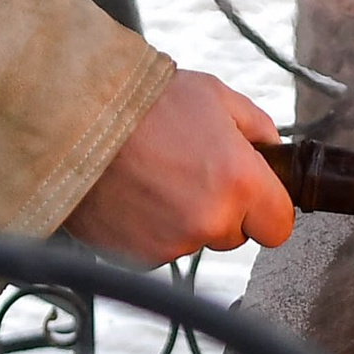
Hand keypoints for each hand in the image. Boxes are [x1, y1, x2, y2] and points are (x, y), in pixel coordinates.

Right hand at [64, 70, 294, 263]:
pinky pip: (159, 249)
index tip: (254, 197)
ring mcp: (172, 244)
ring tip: (155, 176)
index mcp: (238, 182)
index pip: (279, 226)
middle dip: (222, 209)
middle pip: (235, 235)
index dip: (267, 208)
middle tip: (191, 172)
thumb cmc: (141, 104)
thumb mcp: (214, 95)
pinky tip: (135, 194)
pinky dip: (150, 229)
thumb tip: (270, 148)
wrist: (74, 121)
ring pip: (194, 241)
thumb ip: (256, 126)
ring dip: (183, 218)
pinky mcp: (137, 257)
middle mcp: (209, 221)